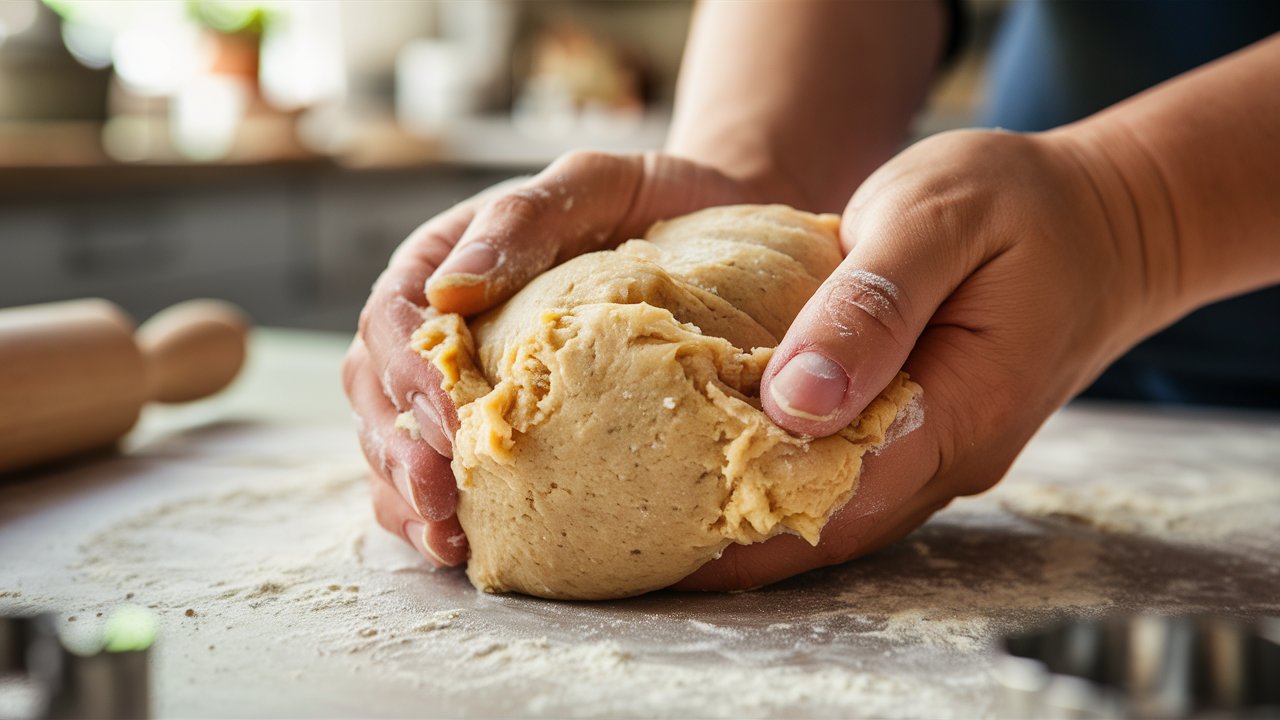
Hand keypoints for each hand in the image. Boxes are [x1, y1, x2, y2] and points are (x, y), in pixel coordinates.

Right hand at [342, 151, 766, 564]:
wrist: (707, 226)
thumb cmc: (646, 199)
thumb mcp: (591, 182)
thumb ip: (523, 220)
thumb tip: (450, 289)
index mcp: (441, 263)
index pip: (392, 319)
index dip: (407, 374)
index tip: (452, 420)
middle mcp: (438, 326)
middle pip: (378, 391)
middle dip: (400, 451)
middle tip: (441, 500)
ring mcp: (461, 381)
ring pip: (396, 441)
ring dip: (409, 496)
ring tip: (447, 541)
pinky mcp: (497, 426)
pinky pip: (445, 472)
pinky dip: (440, 514)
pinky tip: (463, 548)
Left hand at [677, 128, 1164, 589]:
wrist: (1109, 220)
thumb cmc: (1021, 204)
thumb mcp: (937, 218)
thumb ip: (870, 306)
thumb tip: (794, 400)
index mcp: (958, 411)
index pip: (834, 493)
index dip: (742, 516)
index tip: (657, 526)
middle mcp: (950, 458)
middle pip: (826, 525)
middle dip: (732, 541)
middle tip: (636, 541)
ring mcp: (942, 457)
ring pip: (836, 516)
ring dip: (753, 523)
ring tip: (659, 524)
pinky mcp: (928, 439)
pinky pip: (850, 483)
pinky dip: (786, 488)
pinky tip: (725, 478)